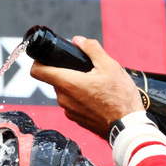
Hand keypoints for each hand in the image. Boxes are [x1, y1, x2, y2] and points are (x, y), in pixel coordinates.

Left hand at [28, 36, 145, 138]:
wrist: (128, 125)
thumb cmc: (121, 97)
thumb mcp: (110, 66)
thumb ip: (92, 49)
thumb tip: (78, 40)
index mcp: (68, 83)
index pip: (37, 71)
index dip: (39, 61)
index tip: (46, 57)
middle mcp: (64, 99)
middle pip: (54, 79)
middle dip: (66, 72)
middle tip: (85, 70)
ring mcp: (69, 111)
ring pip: (64, 91)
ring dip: (74, 85)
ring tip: (95, 84)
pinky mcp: (76, 119)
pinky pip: (72, 103)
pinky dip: (79, 98)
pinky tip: (97, 97)